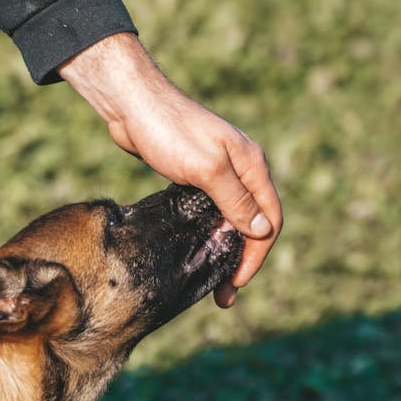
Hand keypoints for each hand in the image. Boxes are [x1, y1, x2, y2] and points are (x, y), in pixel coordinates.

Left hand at [58, 33, 281, 306]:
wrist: (131, 105)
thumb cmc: (169, 131)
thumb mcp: (206, 169)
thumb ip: (236, 201)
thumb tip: (262, 231)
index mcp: (252, 166)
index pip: (269, 220)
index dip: (256, 256)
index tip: (235, 282)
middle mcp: (241, 171)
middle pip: (252, 225)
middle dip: (240, 261)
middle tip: (222, 295)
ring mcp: (218, 174)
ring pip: (230, 221)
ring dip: (222, 252)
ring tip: (209, 283)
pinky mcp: (194, 177)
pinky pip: (209, 214)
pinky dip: (206, 236)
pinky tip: (194, 252)